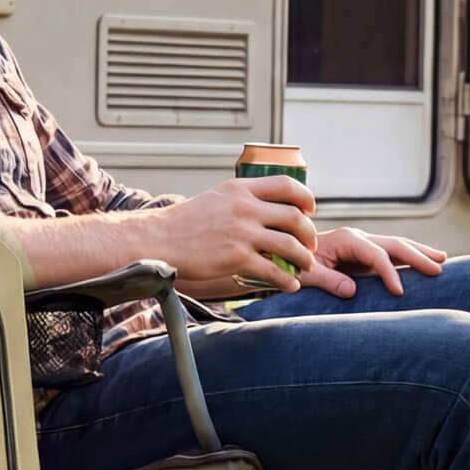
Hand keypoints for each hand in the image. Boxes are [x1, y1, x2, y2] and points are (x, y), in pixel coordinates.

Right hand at [147, 176, 317, 292]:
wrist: (159, 239)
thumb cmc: (184, 223)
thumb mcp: (216, 198)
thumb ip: (242, 199)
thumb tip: (265, 208)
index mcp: (241, 189)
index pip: (286, 185)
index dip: (305, 197)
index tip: (310, 209)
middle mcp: (245, 208)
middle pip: (294, 216)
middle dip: (309, 233)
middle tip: (310, 244)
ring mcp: (242, 233)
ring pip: (290, 244)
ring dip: (304, 257)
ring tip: (306, 265)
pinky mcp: (237, 258)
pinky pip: (274, 270)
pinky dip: (287, 279)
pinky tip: (290, 284)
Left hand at [301, 227, 447, 297]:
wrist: (286, 256)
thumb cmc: (294, 265)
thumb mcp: (306, 275)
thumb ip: (328, 280)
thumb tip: (353, 291)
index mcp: (346, 240)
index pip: (375, 254)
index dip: (389, 272)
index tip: (399, 292)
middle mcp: (358, 238)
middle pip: (394, 244)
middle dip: (417, 256)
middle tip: (438, 269)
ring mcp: (363, 245)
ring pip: (397, 246)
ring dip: (420, 253)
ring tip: (443, 259)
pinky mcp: (365, 256)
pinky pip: (392, 255)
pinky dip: (410, 259)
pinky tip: (425, 263)